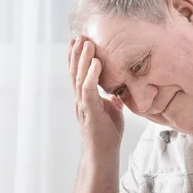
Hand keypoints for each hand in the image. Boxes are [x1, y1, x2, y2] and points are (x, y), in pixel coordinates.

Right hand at [68, 37, 124, 154]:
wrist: (103, 155)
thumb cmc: (107, 135)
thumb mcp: (112, 113)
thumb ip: (112, 101)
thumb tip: (117, 94)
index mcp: (84, 98)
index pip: (78, 74)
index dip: (77, 58)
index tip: (78, 42)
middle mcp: (80, 100)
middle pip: (75, 72)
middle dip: (76, 53)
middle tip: (79, 36)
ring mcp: (83, 106)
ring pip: (79, 78)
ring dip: (82, 60)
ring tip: (87, 43)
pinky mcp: (90, 113)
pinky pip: (89, 91)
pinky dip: (92, 76)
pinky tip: (96, 63)